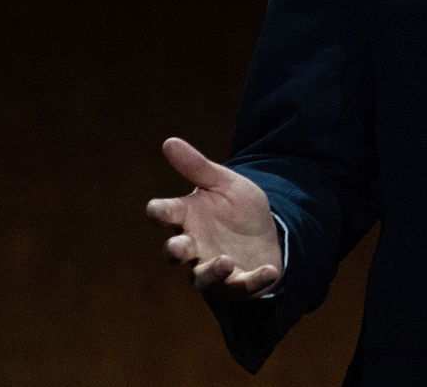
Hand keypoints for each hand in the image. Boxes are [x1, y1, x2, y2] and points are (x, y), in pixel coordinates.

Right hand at [145, 137, 282, 298]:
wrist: (266, 229)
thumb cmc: (236, 207)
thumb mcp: (224, 182)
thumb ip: (197, 167)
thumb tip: (169, 141)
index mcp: (187, 216)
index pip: (165, 214)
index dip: (159, 212)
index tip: (156, 209)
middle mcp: (193, 245)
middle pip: (176, 252)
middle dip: (175, 250)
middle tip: (178, 247)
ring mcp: (212, 266)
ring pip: (202, 277)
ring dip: (211, 272)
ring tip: (224, 261)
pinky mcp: (236, 282)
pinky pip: (242, 285)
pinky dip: (254, 280)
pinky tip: (270, 270)